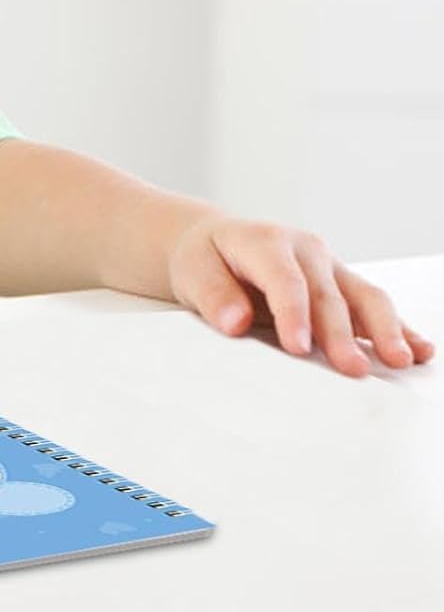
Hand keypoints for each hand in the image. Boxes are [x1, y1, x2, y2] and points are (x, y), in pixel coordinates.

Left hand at [167, 213, 434, 376]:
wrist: (217, 243)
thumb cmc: (206, 258)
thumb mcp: (193, 269)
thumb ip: (212, 293)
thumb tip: (234, 320)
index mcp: (265, 241)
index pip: (284, 279)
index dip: (293, 313)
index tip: (298, 347)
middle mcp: (305, 250)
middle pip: (327, 294)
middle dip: (340, 333)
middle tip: (352, 370)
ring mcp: (330, 267)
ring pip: (363, 296)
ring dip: (384, 329)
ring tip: (401, 360)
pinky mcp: (343, 286)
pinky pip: (374, 305)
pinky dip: (399, 327)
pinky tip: (419, 349)